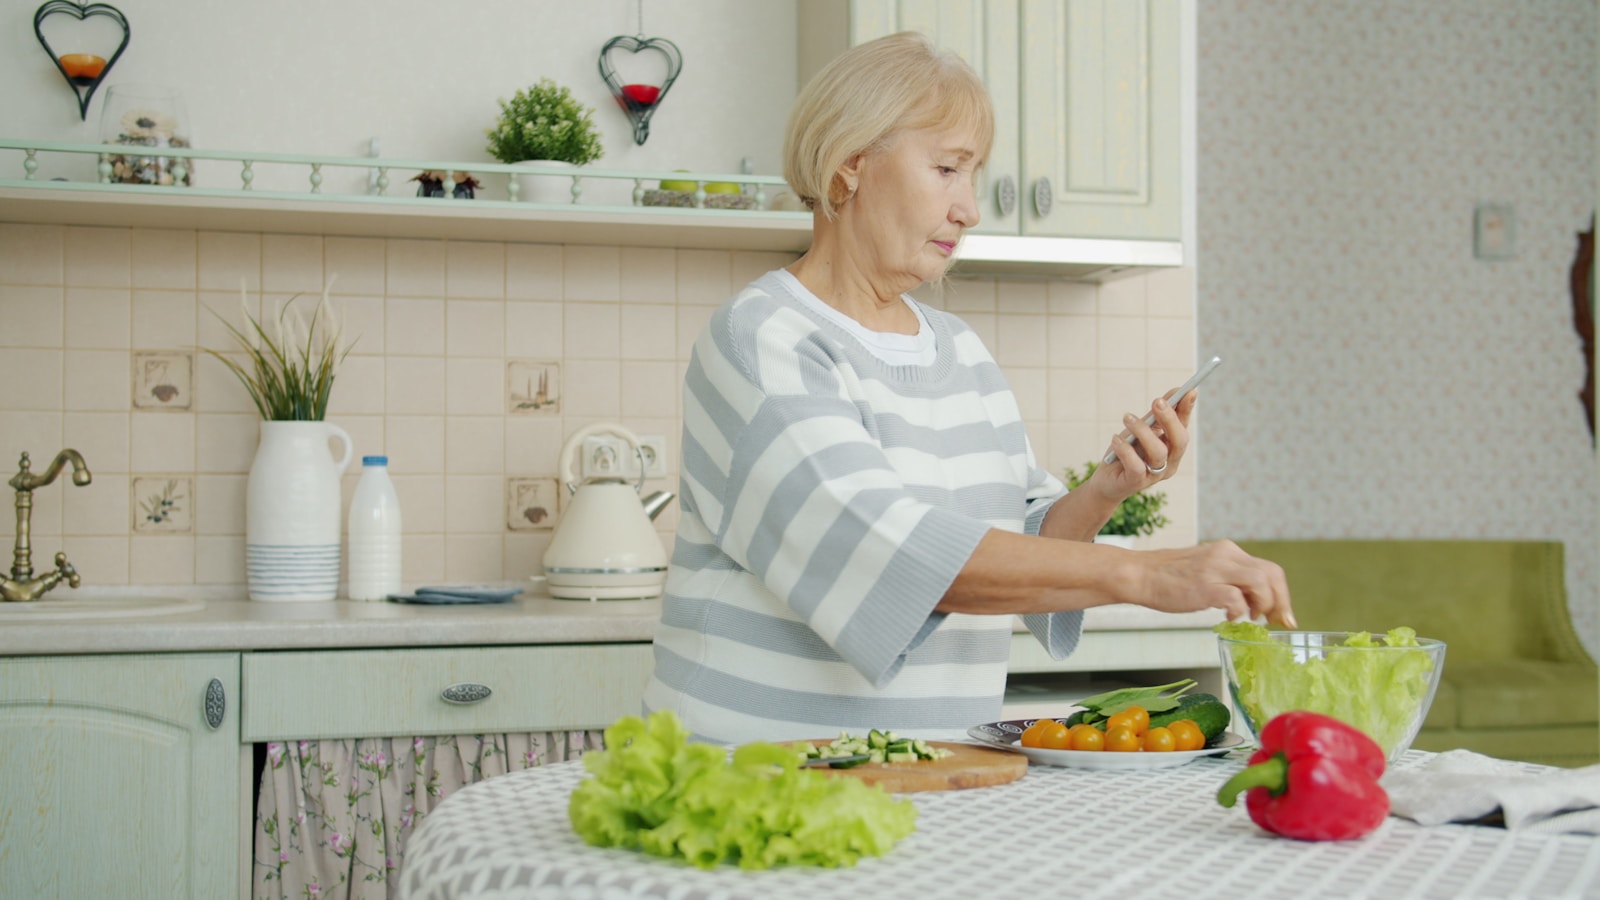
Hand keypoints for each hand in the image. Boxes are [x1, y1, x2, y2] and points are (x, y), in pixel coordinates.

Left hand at [1095, 387, 1196, 501]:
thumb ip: (1156, 415)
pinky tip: (1116, 439)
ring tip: (1126, 417)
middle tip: (1157, 401)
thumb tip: (1176, 391)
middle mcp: (1169, 463)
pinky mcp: (1136, 483)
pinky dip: (1125, 450)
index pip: (1184, 427)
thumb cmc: (1126, 451)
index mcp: (1173, 448)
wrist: (1107, 481)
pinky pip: (1136, 466)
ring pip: (1158, 452)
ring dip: (1142, 431)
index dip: (1187, 410)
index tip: (1189, 391)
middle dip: (1169, 419)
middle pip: (1179, 441)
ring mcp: (1155, 475)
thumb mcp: (1141, 430)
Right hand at [1131, 540, 1296, 627]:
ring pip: (1261, 584)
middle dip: (1280, 602)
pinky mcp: (1205, 586)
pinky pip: (1237, 599)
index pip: (1269, 569)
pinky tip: (1228, 618)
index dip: (1281, 594)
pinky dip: (1239, 612)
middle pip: (1272, 575)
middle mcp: (1226, 555)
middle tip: (1276, 622)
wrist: (1139, 574)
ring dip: (1263, 606)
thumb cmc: (1169, 577)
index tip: (1281, 615)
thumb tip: (1252, 601)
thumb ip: (1229, 578)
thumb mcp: (1206, 568)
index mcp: (1228, 551)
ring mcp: (1216, 569)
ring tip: (1251, 618)